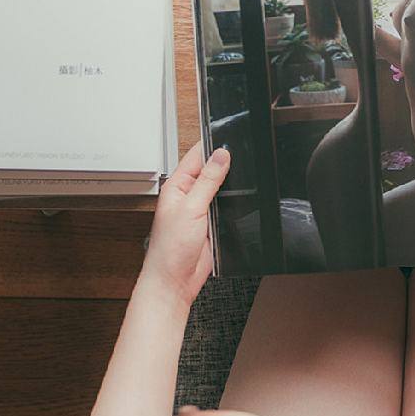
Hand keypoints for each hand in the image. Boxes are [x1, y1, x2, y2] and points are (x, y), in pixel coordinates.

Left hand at [141, 141, 230, 310]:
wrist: (175, 281)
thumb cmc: (169, 250)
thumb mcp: (191, 209)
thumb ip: (208, 181)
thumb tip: (221, 156)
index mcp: (176, 186)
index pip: (196, 156)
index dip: (212, 144)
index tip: (229, 134)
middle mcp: (188, 196)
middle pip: (211, 170)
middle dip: (226, 162)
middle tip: (243, 153)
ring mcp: (201, 209)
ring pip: (222, 187)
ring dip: (232, 183)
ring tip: (245, 175)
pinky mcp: (213, 223)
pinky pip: (227, 206)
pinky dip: (236, 202)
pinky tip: (243, 198)